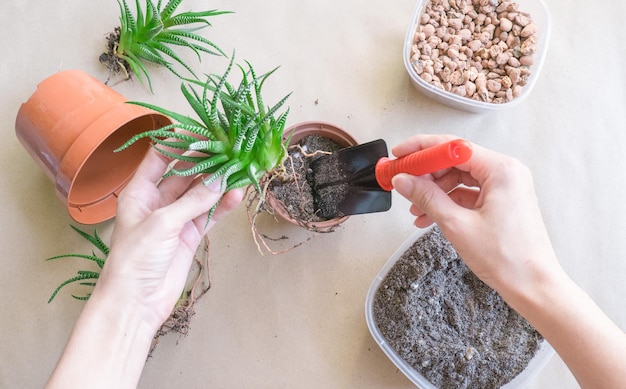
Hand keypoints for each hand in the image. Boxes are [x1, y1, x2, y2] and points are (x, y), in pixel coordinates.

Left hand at [46, 147, 242, 388]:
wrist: (136, 301)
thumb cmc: (135, 258)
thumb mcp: (162, 223)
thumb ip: (192, 201)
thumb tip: (220, 179)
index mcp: (139, 191)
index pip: (160, 157)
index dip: (180, 143)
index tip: (204, 132)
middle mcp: (157, 201)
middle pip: (185, 173)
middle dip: (206, 162)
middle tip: (229, 149)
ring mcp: (175, 219)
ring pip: (200, 194)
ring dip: (218, 183)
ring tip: (240, 169)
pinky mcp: (189, 236)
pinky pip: (208, 215)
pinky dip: (222, 206)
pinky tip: (236, 195)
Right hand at [390, 134, 558, 295]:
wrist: (532, 285)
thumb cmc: (508, 258)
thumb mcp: (457, 225)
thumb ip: (427, 197)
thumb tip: (405, 180)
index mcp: (501, 170)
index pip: (453, 147)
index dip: (422, 149)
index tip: (401, 155)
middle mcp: (506, 173)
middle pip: (455, 161)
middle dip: (426, 173)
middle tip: (402, 180)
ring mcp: (505, 188)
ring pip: (460, 178)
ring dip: (434, 191)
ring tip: (414, 206)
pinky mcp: (501, 202)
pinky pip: (468, 193)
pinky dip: (447, 202)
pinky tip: (429, 216)